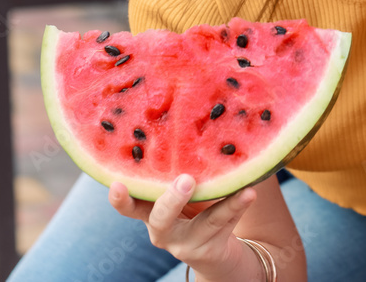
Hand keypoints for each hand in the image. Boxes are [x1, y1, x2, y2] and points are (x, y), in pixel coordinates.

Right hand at [109, 174, 255, 277]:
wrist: (216, 253)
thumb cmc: (192, 207)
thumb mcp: (179, 190)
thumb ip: (177, 165)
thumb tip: (191, 111)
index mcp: (149, 211)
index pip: (130, 205)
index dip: (119, 198)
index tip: (115, 185)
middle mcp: (162, 230)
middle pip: (160, 219)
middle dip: (171, 200)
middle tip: (186, 180)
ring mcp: (186, 243)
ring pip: (204, 224)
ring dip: (222, 204)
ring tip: (241, 188)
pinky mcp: (209, 250)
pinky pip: (226, 224)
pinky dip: (239, 205)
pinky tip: (250, 192)